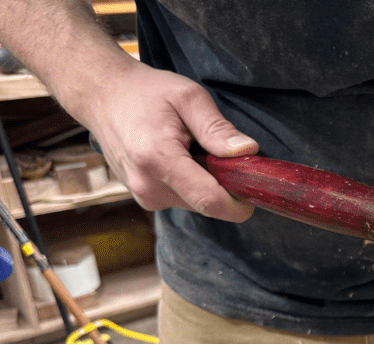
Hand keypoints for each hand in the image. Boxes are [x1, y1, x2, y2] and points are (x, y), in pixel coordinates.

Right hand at [78, 62, 258, 221]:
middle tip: (221, 153)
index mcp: (158, 160)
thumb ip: (217, 128)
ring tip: (193, 149)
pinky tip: (181, 158)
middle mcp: (148, 186)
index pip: (210, 201)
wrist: (101, 95)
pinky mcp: (144, 198)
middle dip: (225, 186)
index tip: (255, 189)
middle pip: (207, 204)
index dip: (239, 204)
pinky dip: (192, 183)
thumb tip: (248, 152)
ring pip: (197, 203)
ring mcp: (143, 195)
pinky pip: (183, 198)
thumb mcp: (188, 97)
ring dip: (207, 183)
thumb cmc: (145, 92)